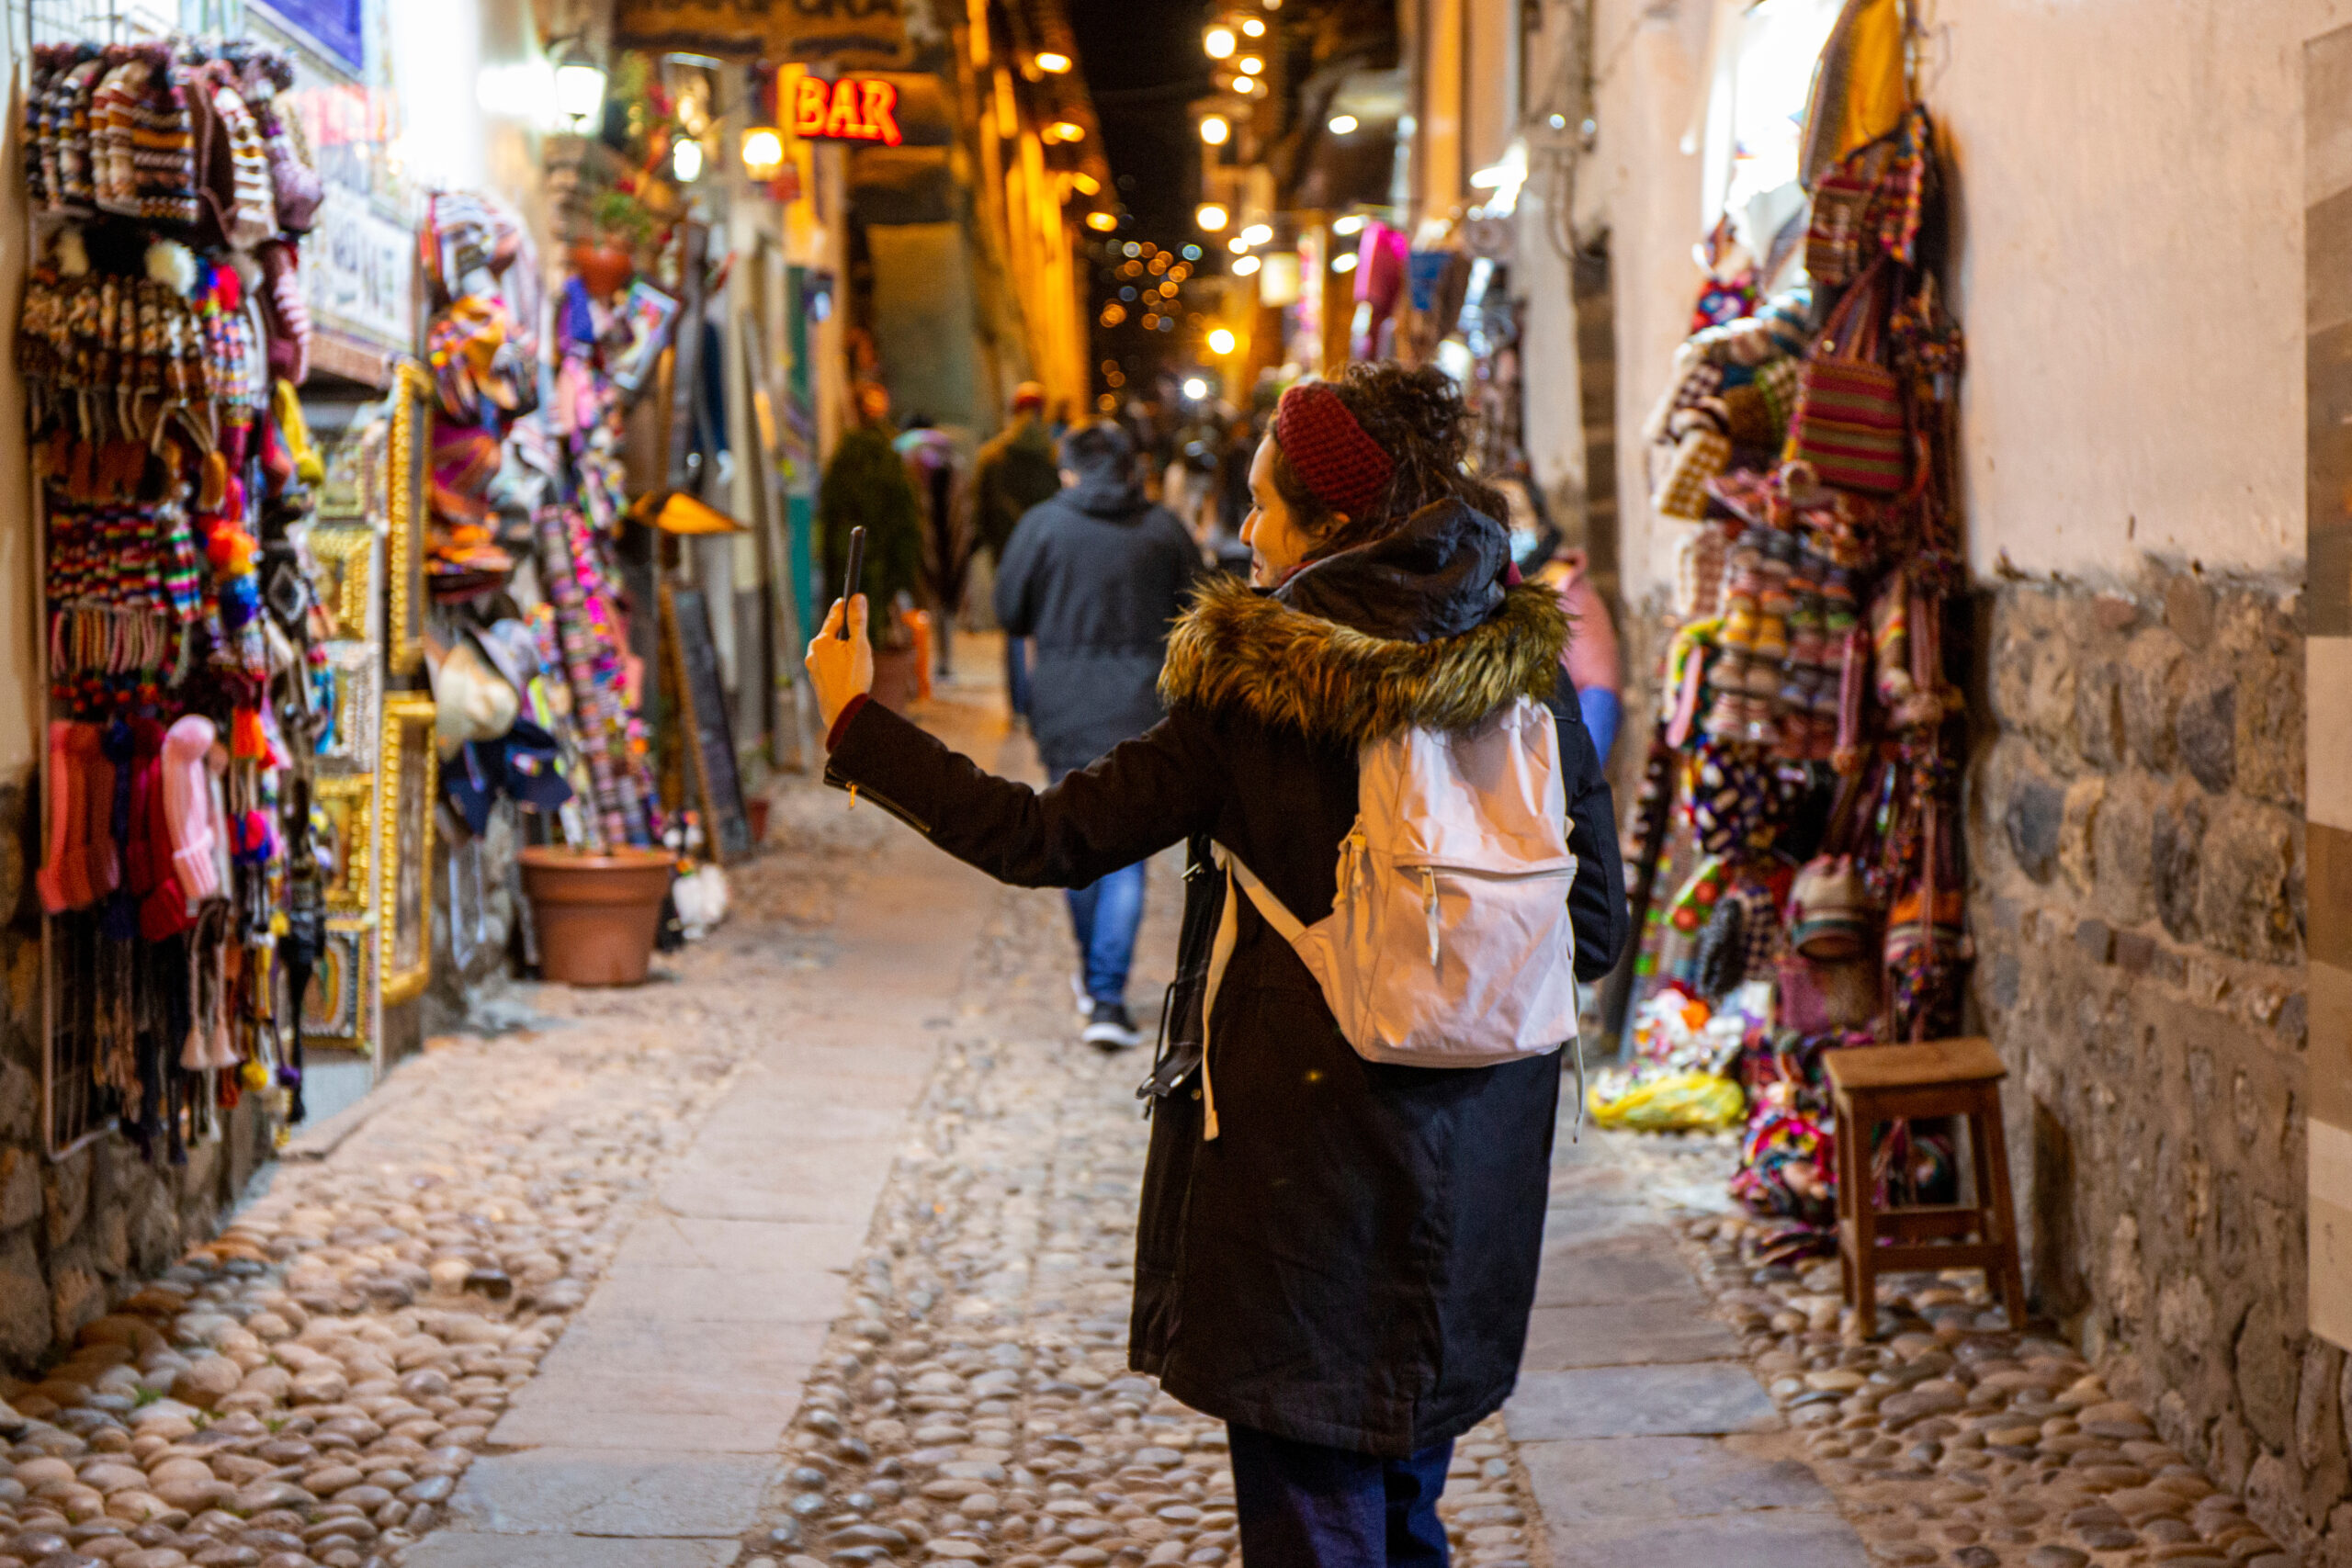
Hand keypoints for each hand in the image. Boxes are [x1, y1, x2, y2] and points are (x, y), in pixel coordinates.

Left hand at [805, 595, 873, 732]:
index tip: (844, 598)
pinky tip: (846, 673)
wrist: (844, 714)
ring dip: (838, 651)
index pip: (832, 618)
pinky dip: (835, 664)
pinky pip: (826, 666)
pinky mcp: (816, 682)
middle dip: (840, 633)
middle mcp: (813, 654)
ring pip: (827, 653)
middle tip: (852, 631)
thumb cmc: (853, 679)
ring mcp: (812, 669)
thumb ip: (858, 621)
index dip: (840, 608)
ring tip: (852, 657)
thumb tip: (858, 597)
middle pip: (828, 636)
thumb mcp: (860, 646)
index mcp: (822, 642)